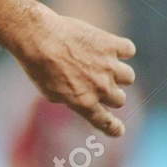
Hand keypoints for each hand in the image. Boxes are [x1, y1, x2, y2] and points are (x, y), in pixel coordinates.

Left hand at [15, 7, 136, 135]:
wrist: (38, 36)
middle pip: (119, 99)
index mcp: (84, 103)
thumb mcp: (49, 91)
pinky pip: (128, 50)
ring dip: (117, 72)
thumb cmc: (37, 64)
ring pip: (128, 77)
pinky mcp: (112, 45)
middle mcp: (100, 88)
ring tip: (100, 62)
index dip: (113, 127)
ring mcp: (109, 67)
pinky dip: (120, 48)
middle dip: (110, 92)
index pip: (105, 122)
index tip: (119, 130)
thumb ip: (70, 99)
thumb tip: (81, 98)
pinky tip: (105, 44)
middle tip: (97, 80)